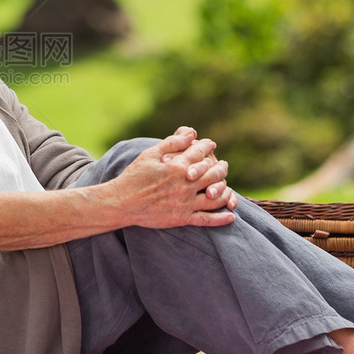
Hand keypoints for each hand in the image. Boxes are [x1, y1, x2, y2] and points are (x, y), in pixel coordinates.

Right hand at [104, 127, 235, 228]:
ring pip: (215, 197)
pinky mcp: (182, 218)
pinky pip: (207, 219)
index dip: (207, 146)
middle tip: (223, 164)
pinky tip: (231, 216)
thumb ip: (172, 143)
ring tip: (227, 187)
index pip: (200, 153)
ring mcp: (185, 203)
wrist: (122, 202)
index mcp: (178, 167)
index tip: (210, 144)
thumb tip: (191, 133)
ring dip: (225, 191)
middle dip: (220, 167)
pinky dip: (221, 218)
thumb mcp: (150, 154)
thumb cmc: (134, 176)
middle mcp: (185, 185)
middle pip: (213, 174)